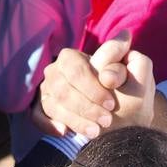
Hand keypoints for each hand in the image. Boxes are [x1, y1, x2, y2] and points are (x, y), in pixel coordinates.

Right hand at [37, 32, 155, 137]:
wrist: (121, 115)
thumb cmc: (123, 88)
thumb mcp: (128, 68)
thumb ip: (124, 52)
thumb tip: (125, 35)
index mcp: (71, 57)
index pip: (75, 69)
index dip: (92, 87)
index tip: (111, 103)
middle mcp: (55, 72)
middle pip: (63, 89)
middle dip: (86, 106)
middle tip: (107, 120)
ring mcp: (47, 91)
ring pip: (53, 105)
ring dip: (75, 119)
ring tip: (96, 131)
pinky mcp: (43, 110)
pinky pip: (37, 117)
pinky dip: (50, 124)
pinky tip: (66, 132)